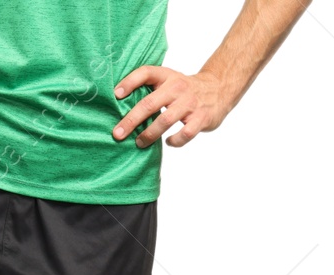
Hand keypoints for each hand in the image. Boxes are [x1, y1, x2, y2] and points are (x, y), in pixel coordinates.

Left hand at [112, 67, 229, 148]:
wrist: (218, 89)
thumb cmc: (184, 89)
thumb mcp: (169, 80)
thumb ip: (151, 88)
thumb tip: (119, 104)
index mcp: (167, 76)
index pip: (146, 73)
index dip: (130, 82)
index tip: (116, 94)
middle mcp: (177, 88)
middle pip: (149, 103)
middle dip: (131, 120)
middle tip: (117, 134)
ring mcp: (190, 104)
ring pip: (164, 121)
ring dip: (148, 134)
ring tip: (139, 142)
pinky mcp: (201, 119)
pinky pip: (184, 134)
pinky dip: (174, 141)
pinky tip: (168, 142)